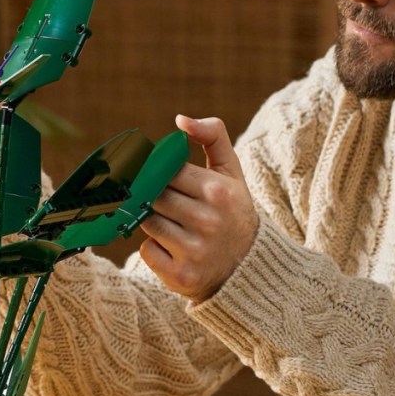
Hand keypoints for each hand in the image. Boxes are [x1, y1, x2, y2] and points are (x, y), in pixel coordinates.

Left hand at [138, 115, 258, 301]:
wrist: (247, 268)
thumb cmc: (232, 211)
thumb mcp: (231, 172)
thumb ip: (212, 136)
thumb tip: (181, 119)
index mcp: (218, 192)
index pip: (168, 172)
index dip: (161, 173)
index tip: (162, 178)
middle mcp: (207, 222)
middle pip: (154, 197)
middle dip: (156, 198)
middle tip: (168, 203)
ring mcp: (193, 251)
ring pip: (147, 222)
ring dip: (153, 221)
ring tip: (175, 225)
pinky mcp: (180, 276)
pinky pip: (146, 251)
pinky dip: (154, 248)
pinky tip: (174, 248)